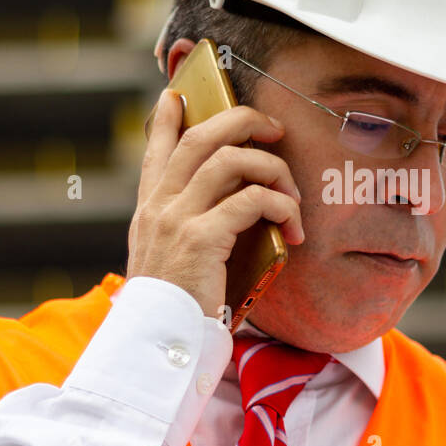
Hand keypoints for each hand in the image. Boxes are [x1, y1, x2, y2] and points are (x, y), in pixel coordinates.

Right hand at [127, 88, 304, 316]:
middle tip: (274, 128)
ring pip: (230, 160)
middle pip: (199, 137)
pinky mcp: (200, 239)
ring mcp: (176, 220)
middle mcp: (158, 207)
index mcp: (149, 211)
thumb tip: (231, 212)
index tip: (177, 96)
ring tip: (293, 195)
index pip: (155, 150)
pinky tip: (295, 229)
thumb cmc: (175, 313)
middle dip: (243, 120)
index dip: (166, 118)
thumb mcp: (171, 265)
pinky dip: (282, 206)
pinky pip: (251, 201)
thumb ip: (188, 234)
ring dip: (273, 168)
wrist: (155, 349)